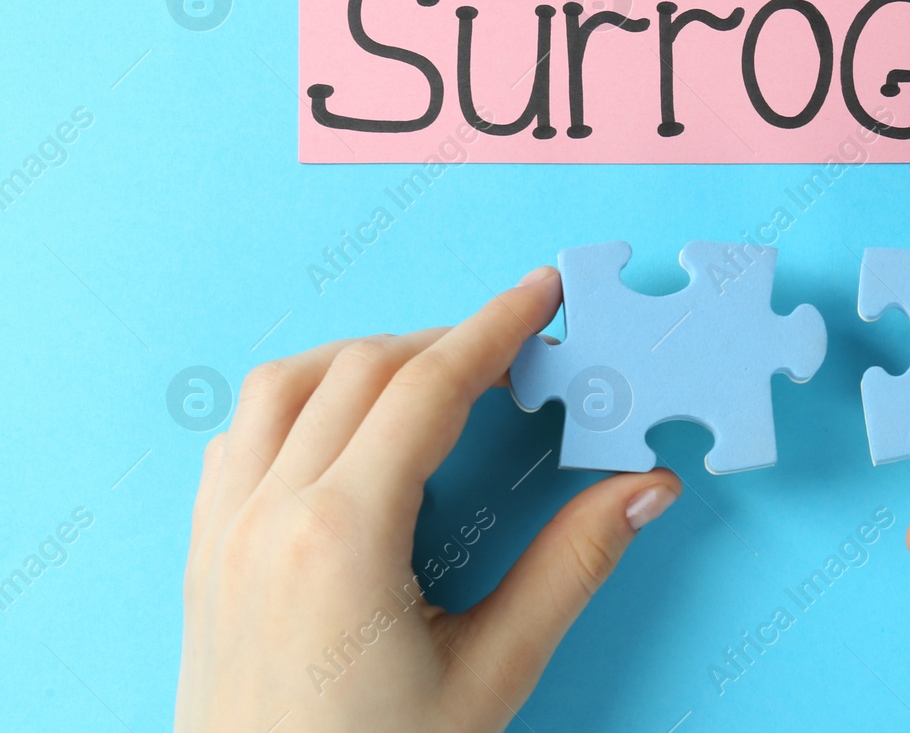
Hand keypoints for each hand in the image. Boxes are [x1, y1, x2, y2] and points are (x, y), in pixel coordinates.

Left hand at [177, 267, 681, 731]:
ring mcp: (224, 531)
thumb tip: (645, 490)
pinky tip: (341, 430)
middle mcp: (269, 514)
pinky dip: (296, 401)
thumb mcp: (490, 675)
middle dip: (445, 339)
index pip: (427, 386)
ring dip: (363, 358)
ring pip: (283, 384)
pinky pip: (237, 435)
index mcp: (342, 536)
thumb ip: (570, 569)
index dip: (494, 327)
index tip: (539, 292)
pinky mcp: (204, 556)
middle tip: (515, 350)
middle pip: (360, 368)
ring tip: (431, 377)